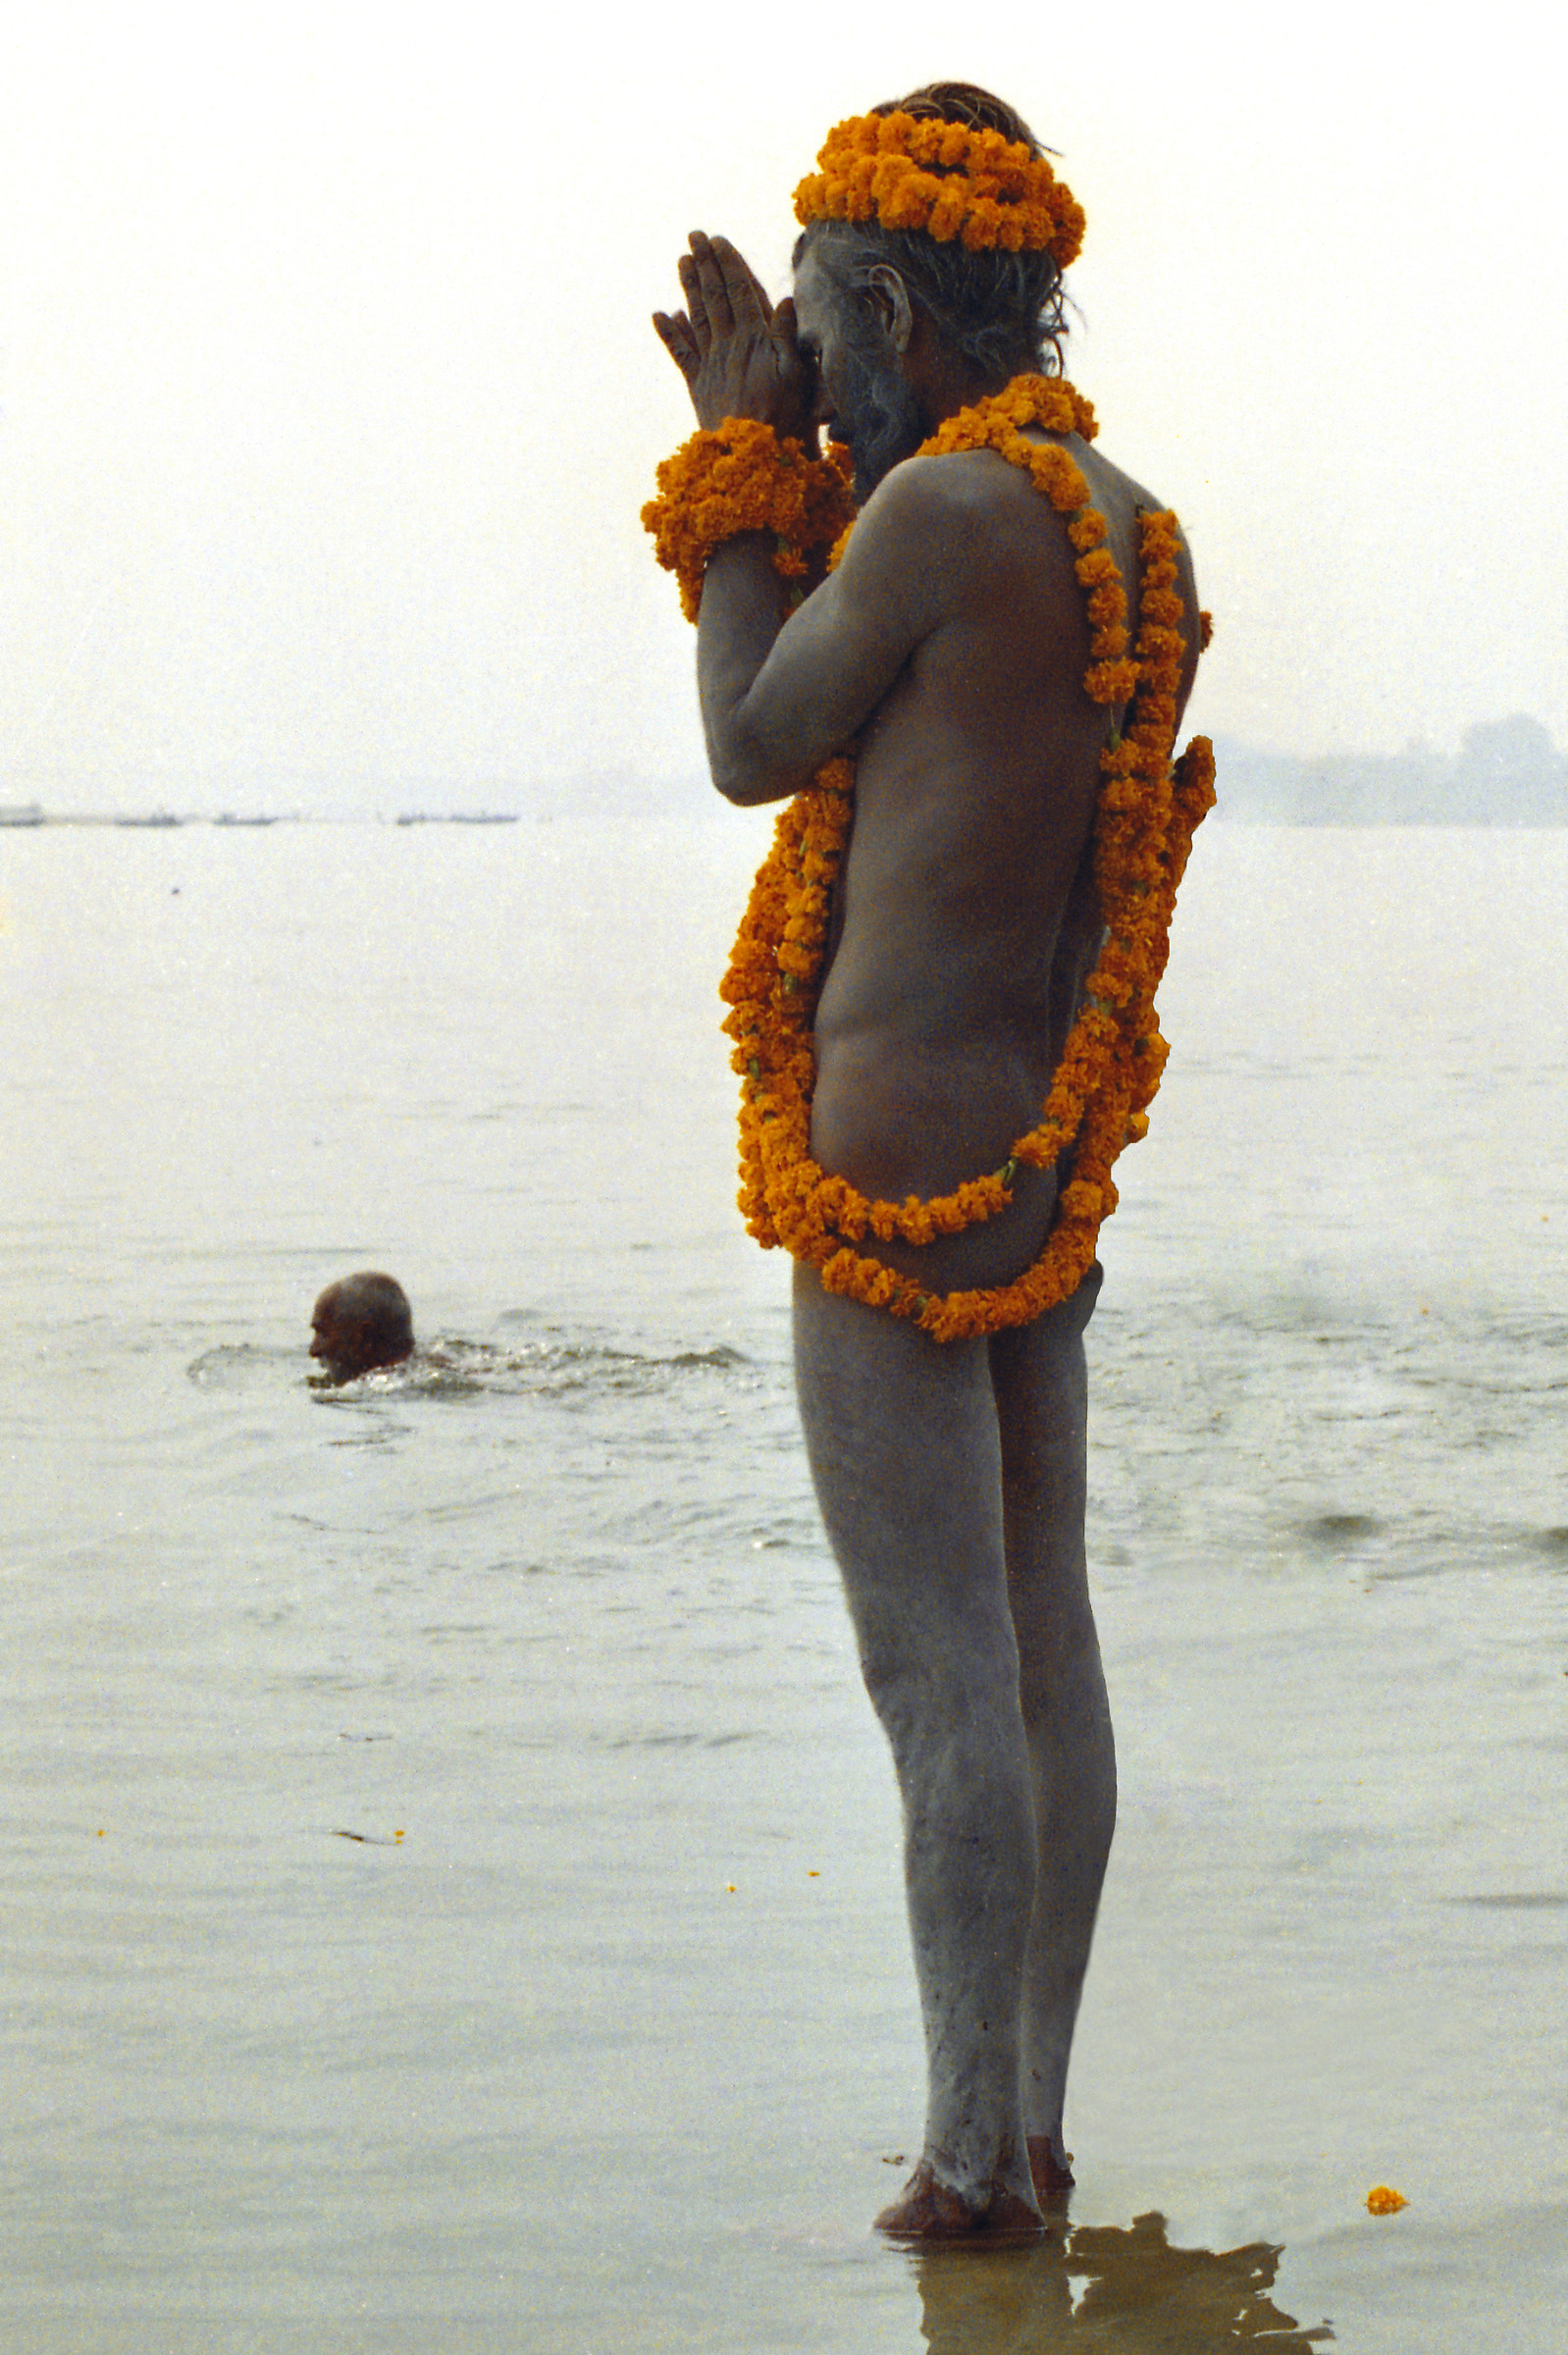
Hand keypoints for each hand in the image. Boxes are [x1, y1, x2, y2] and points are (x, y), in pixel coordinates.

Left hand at [653, 232, 816, 442]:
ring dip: (689, 288)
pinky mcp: (698, 385)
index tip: (719, 241)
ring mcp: (710, 364)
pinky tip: (660, 315)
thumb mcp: (797, 377)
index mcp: (754, 339)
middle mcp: (728, 346)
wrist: (750, 456)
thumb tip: (786, 300)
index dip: (729, 265)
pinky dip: (670, 334)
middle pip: (714, 297)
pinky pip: (681, 354)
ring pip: (696, 317)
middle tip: (694, 236)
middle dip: (705, 264)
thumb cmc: (782, 419)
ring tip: (682, 261)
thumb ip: (787, 338)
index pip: (739, 292)